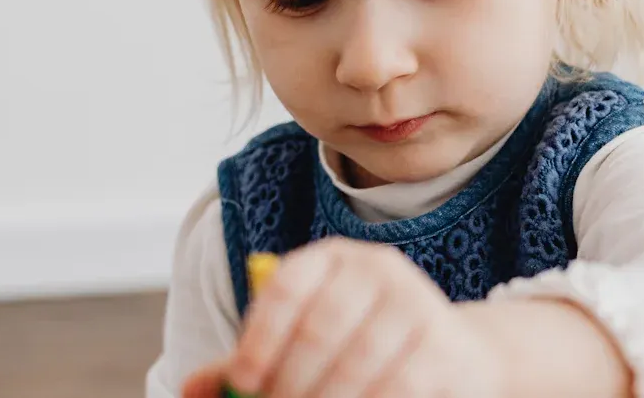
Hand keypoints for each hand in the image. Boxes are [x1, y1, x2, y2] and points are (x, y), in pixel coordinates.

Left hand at [184, 237, 506, 397]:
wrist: (450, 352)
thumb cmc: (357, 347)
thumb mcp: (302, 344)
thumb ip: (251, 362)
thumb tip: (193, 387)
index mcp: (330, 259)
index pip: (285, 288)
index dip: (258, 339)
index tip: (243, 382)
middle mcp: (374, 268)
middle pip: (318, 330)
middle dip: (289, 385)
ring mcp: (413, 300)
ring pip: (355, 364)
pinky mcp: (440, 340)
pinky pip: (394, 386)